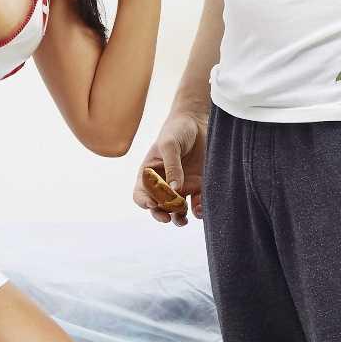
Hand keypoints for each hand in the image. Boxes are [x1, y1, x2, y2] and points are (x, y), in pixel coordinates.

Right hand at [133, 109, 207, 225]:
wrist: (199, 121)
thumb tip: (174, 190)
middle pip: (158, 207)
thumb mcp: (170, 144)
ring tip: (183, 219)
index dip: (144, 202)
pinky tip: (200, 209)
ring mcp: (181, 186)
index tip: (153, 203)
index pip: (141, 194)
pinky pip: (196, 203)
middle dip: (161, 215)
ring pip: (177, 210)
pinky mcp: (198, 186)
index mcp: (149, 174)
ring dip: (179, 218)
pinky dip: (197, 210)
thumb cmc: (177, 130)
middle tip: (168, 217)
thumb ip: (172, 166)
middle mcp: (164, 183)